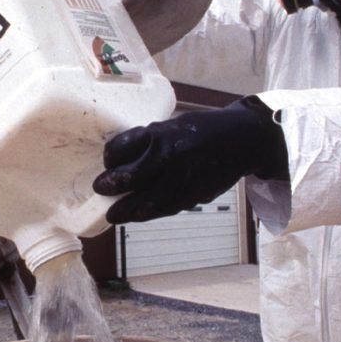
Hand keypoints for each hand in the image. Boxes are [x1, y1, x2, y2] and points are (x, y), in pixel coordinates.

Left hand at [93, 96, 288, 223]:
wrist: (240, 140)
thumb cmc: (203, 130)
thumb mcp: (173, 125)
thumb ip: (151, 140)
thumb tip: (124, 160)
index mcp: (161, 133)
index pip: (122, 147)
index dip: (110, 156)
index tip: (108, 161)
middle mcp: (169, 155)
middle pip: (130, 177)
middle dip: (111, 186)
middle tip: (100, 189)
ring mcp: (182, 177)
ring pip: (146, 200)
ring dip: (127, 209)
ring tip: (114, 215)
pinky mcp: (193, 193)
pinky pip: (165, 208)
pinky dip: (148, 214)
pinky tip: (137, 216)